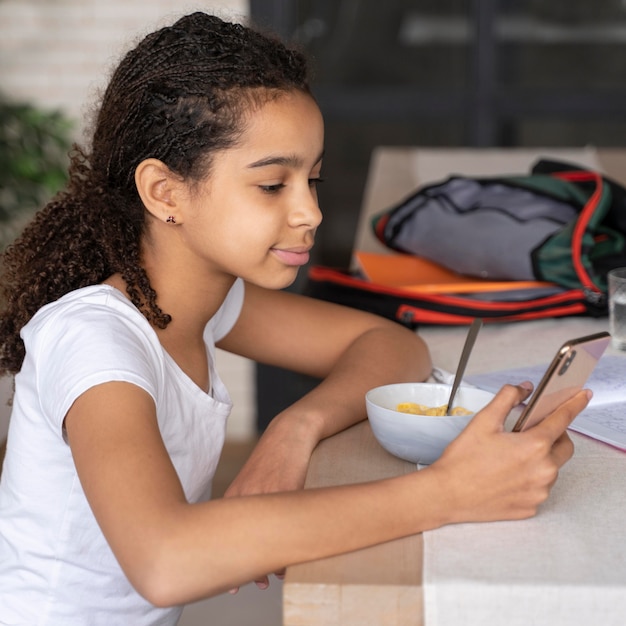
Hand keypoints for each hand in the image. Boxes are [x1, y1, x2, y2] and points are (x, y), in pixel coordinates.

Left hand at [223, 415, 314, 592]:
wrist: (289, 433)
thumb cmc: (271, 459)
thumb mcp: (250, 479)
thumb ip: (242, 504)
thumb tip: (245, 535)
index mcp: (234, 496)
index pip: (223, 534)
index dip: (225, 561)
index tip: (229, 584)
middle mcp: (246, 495)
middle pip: (241, 539)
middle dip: (245, 568)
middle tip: (249, 586)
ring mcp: (267, 492)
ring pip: (265, 535)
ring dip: (268, 561)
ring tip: (273, 577)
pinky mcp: (288, 488)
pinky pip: (287, 522)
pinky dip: (288, 543)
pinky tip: (289, 556)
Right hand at [425, 382, 589, 525]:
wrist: (448, 494)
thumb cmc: (463, 460)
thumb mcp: (483, 421)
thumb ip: (507, 398)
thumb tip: (523, 389)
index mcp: (534, 446)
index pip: (562, 420)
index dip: (573, 405)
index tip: (581, 397)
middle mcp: (543, 471)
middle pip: (564, 446)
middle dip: (553, 435)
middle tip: (530, 432)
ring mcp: (539, 492)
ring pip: (552, 469)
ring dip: (541, 459)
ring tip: (512, 456)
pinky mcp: (531, 507)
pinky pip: (540, 488)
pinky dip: (530, 478)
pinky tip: (508, 475)